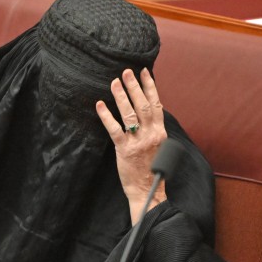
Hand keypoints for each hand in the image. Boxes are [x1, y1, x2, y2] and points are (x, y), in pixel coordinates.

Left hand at [95, 68, 166, 223]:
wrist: (148, 190)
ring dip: (121, 96)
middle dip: (134, 87)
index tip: (144, 72)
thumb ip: (154, 129)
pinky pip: (115, 129)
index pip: (157, 104)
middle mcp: (151, 134)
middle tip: (126, 72)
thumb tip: (149, 110)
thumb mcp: (160, 146)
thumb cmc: (153, 169)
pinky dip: (107, 116)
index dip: (150, 87)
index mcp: (160, 132)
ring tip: (114, 82)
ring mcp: (138, 142)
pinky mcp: (125, 150)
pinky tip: (100, 104)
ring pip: (130, 114)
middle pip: (143, 105)